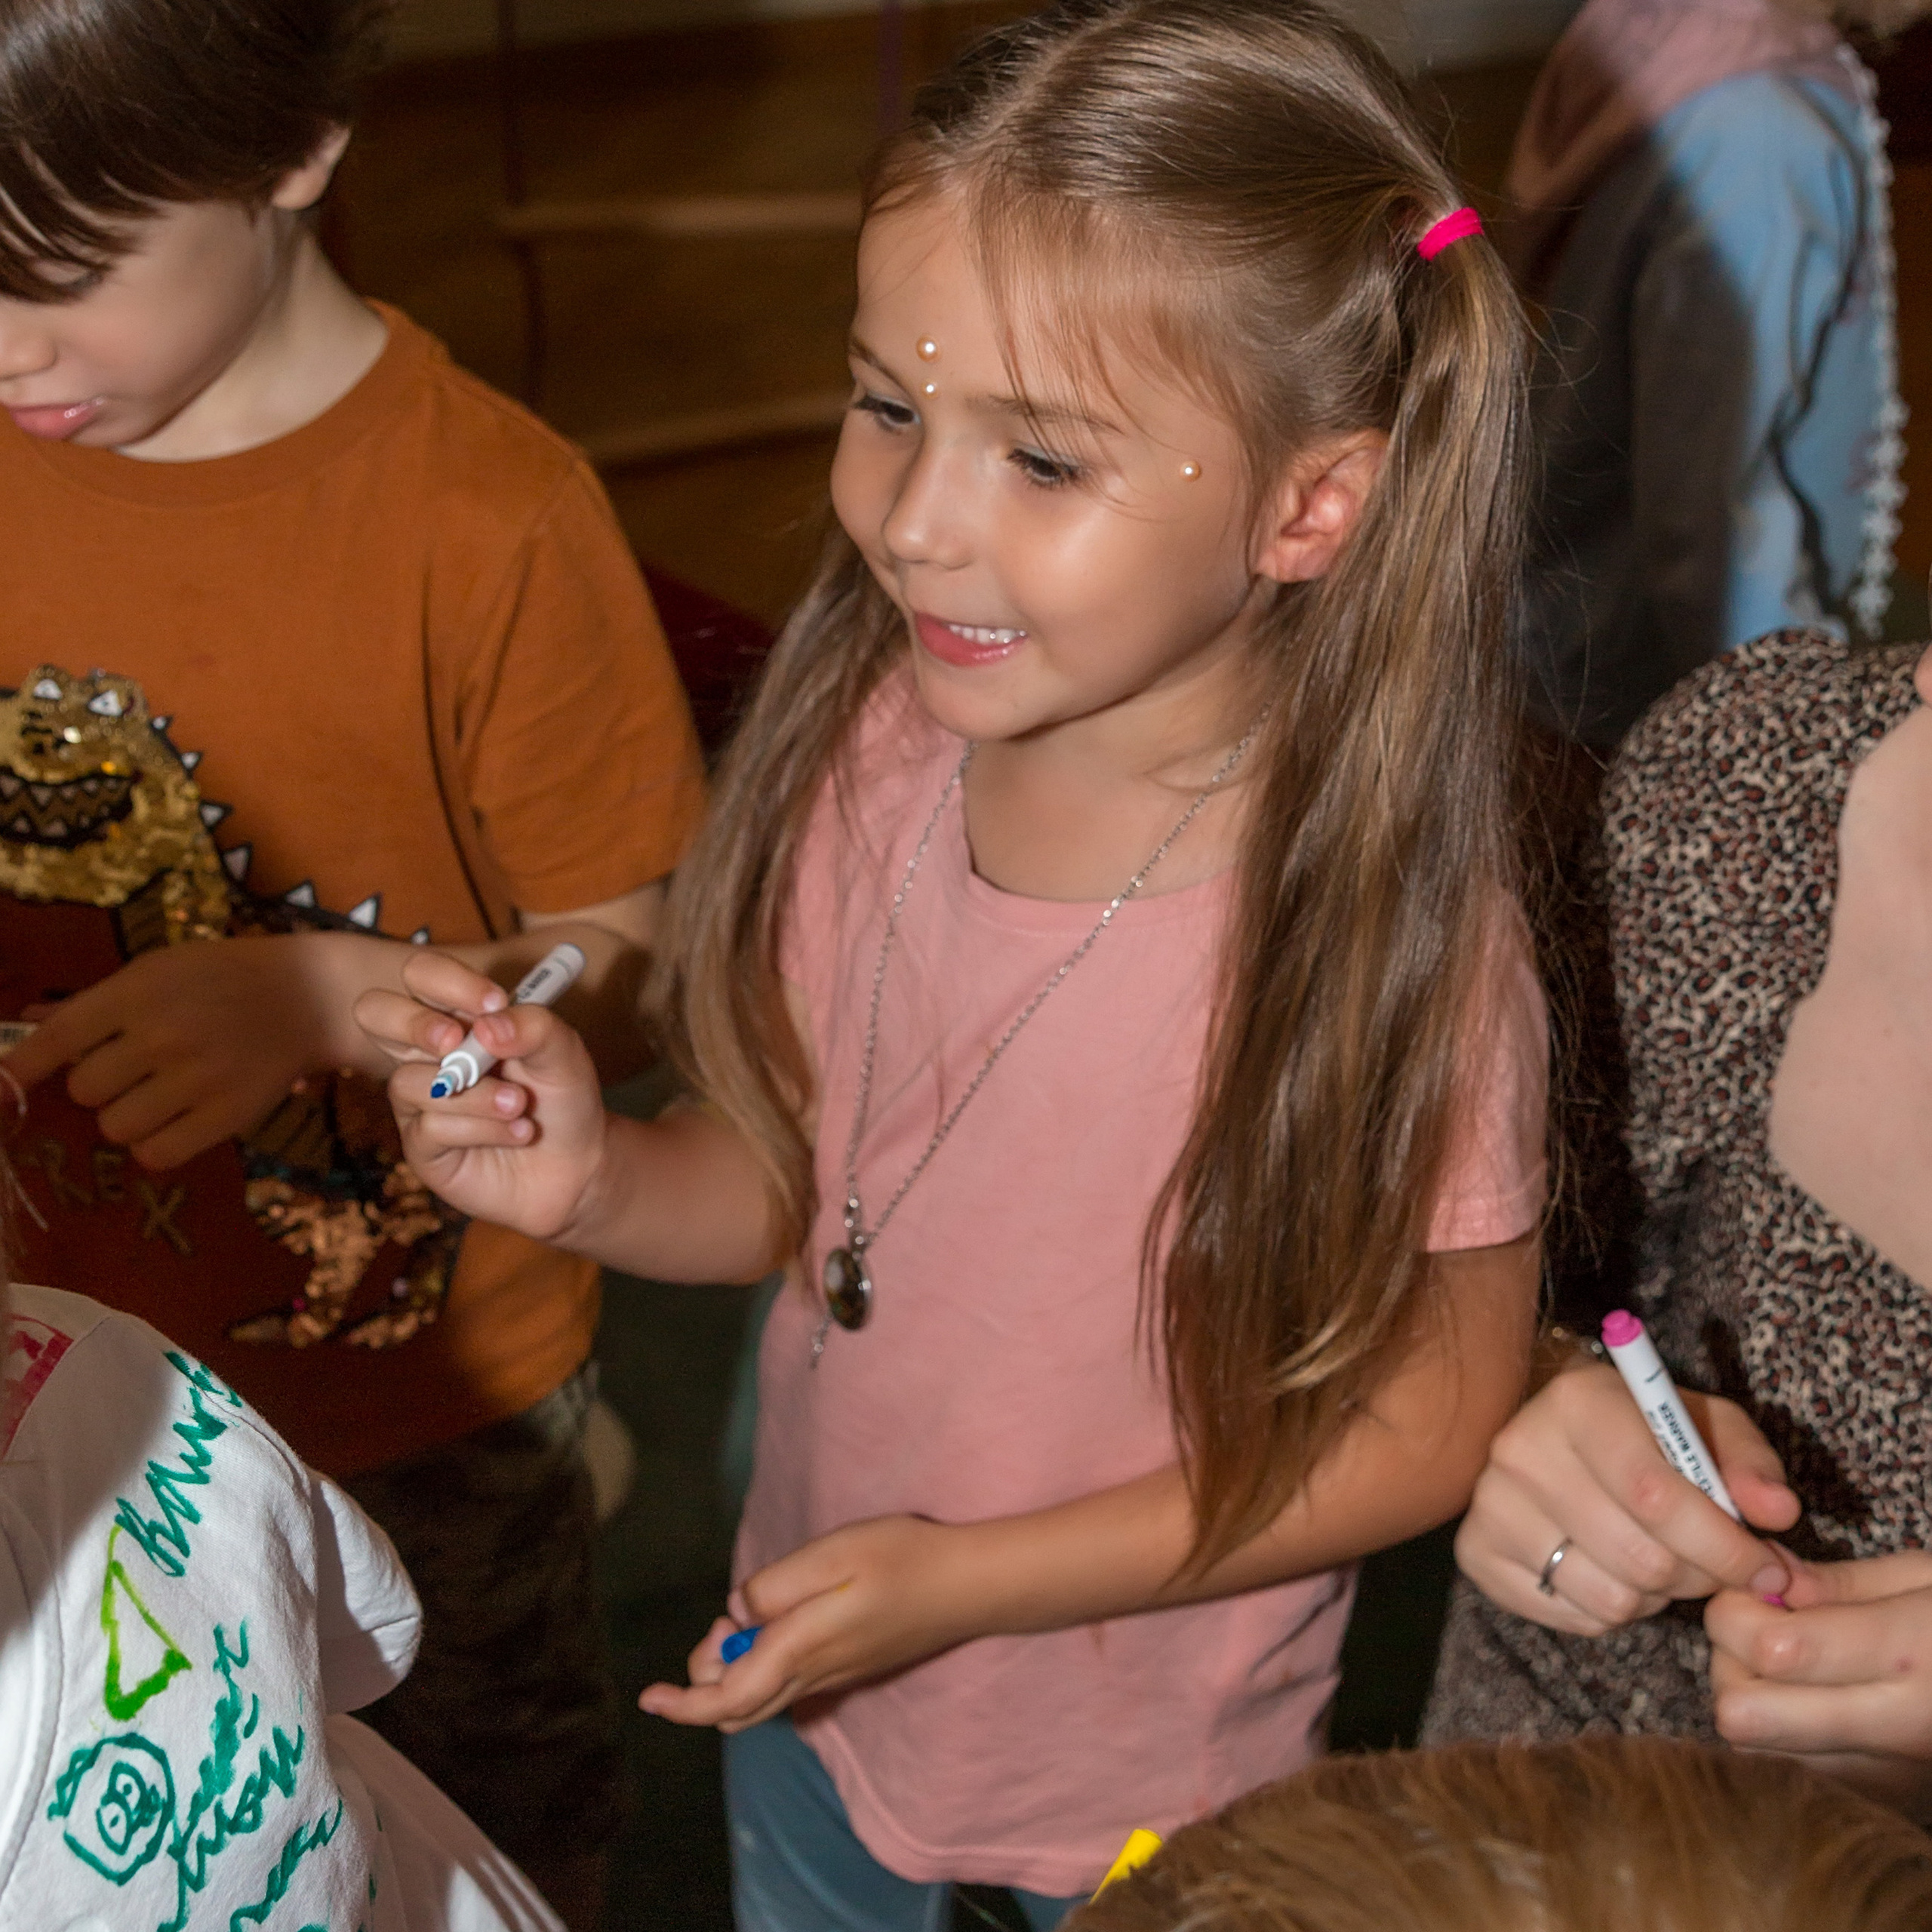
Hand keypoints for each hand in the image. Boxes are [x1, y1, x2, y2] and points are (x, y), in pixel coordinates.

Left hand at [5, 934, 365, 1168]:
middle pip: (85, 1091)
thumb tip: (28, 1027)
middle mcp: (162, 1035)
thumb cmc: (224, 977)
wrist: (310, 995)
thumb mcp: (159, 970)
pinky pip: (158, 1154)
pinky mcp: (228, 1115)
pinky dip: (156, 1145)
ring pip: (116, 1127)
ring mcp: (196, 1078)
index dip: (20, 1068)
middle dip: (100, 1086)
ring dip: (127, 1117)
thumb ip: (97, 1004)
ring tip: (159, 1096)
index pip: (58, 1038)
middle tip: (133, 1072)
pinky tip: (174, 1122)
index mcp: (138, 991)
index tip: (0, 1089)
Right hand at [375, 951, 610, 1241]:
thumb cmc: (562, 1096)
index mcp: (458, 1014)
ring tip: (519, 1105)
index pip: (422, 974)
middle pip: (374, 1011)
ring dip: (475, 1095)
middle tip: (456, 1042)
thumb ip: (534, 1026)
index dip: (447, 981)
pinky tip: (517, 1133)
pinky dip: (483, 1129)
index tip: (494, 1003)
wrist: (576, 1163)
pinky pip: (431, 1128)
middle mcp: (427, 1051)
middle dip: (415, 1025)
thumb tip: (486, 1026)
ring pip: (410, 1082)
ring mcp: (419, 1098)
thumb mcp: (563, 1051)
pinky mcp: (423, 1144)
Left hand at [639, 1516, 988, 1732]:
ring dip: (735, 1673)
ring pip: (763, 1699)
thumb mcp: (832, 1555)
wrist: (967, 1586)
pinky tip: (780, 1622)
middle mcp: (813, 1676)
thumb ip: (775, 1586)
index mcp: (800, 1650)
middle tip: (725, 1625)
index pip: (726, 1700)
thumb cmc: (901, 1560)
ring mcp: (835, 1676)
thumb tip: (737, 1614)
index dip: (682, 1705)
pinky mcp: (851, 1667)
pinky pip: (789, 1685)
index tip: (649, 1697)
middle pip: (738, 1709)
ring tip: (747, 1619)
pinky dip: (764, 1666)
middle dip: (707, 1681)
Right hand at [1453, 1360, 1798, 1635]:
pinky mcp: (1477, 1553)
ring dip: (1656, 1596)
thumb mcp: (1704, 1424)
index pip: (1656, 1495)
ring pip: (1611, 1598)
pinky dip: (1611, 1611)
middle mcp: (1520, 1449)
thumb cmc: (1644, 1429)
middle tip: (1711, 1564)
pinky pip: (1575, 1618)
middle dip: (1697, 1576)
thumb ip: (1749, 1464)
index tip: (1767, 1569)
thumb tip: (1778, 1513)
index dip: (1723, 1546)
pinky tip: (1614, 1570)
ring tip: (1658, 1561)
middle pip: (1639, 1557)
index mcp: (1578, 1402)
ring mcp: (1490, 1505)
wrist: (1557, 1433)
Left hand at [1709, 1549, 1931, 1819]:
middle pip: (1743, 1712)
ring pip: (1754, 1749)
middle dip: (1728, 1660)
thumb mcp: (1928, 1576)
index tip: (1758, 1586)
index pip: (1773, 1648)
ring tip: (1786, 1661)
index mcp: (1911, 1655)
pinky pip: (1790, 1769)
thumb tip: (1764, 1582)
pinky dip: (1777, 1733)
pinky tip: (1808, 1696)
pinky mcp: (1884, 1798)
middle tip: (1758, 1625)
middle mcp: (1897, 1727)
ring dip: (1747, 1696)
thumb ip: (1838, 1583)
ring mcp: (1889, 1776)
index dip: (1737, 1608)